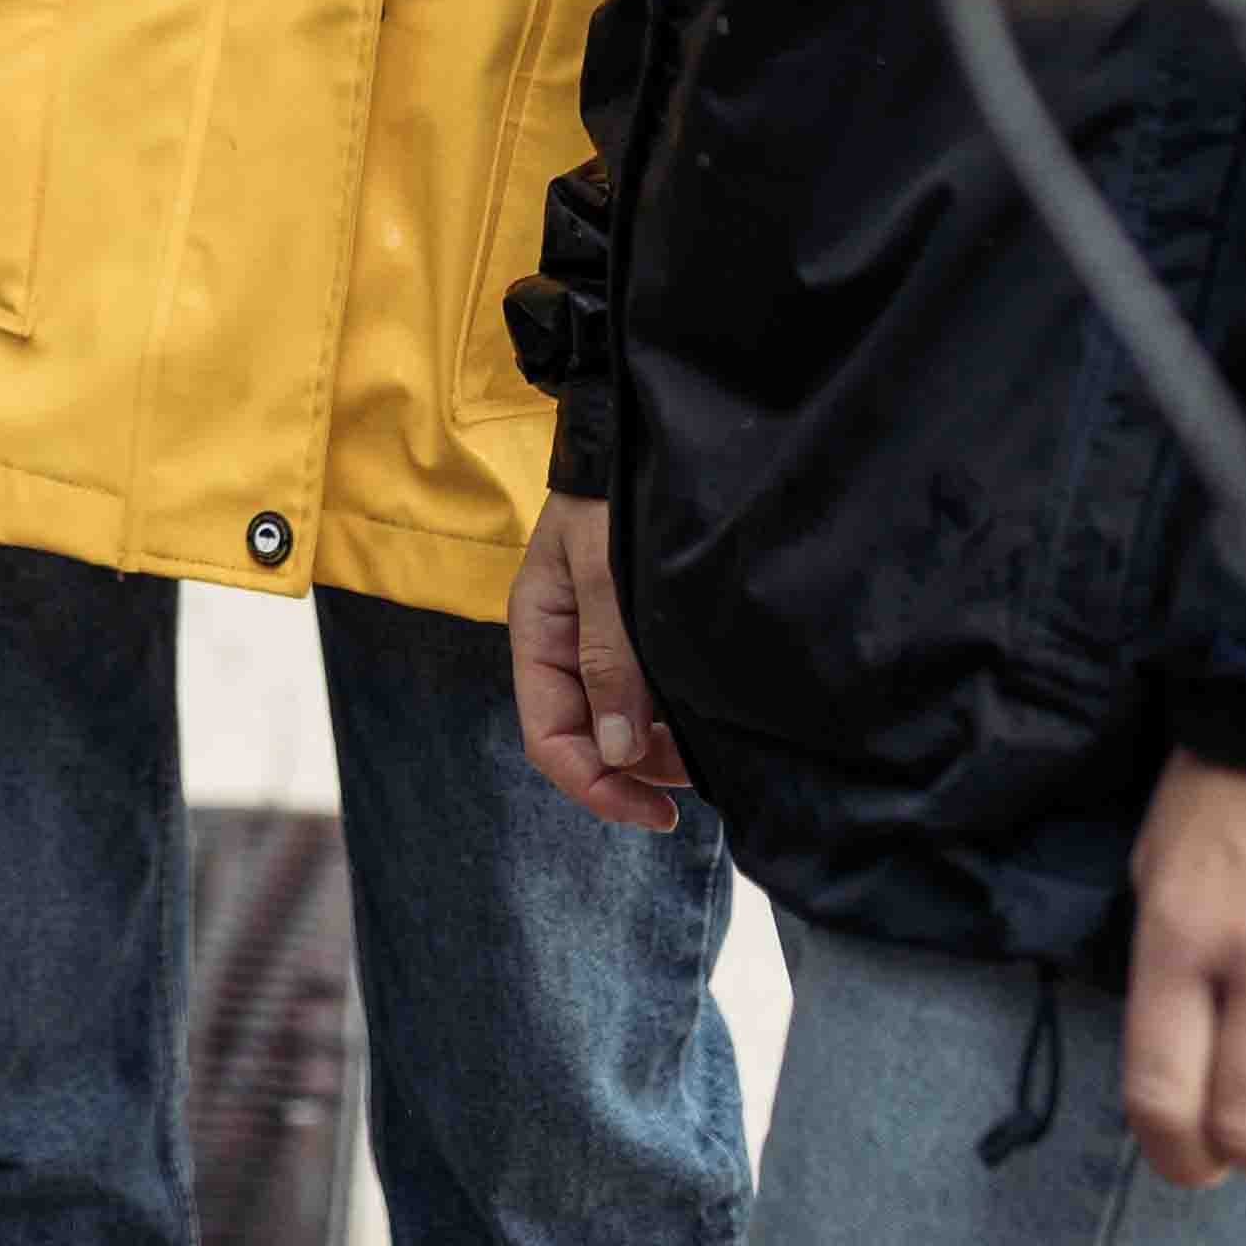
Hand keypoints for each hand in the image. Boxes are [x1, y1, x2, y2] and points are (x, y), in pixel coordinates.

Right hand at [507, 493, 685, 833]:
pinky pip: (646, 695)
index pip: (549, 738)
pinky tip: (705, 719)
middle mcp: (565, 650)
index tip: (656, 811)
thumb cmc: (609, 495)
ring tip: (708, 752)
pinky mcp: (635, 634)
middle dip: (635, 773)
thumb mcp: (602, 572)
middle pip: (585, 740)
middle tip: (698, 783)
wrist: (631, 434)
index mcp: (538, 637)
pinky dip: (672, 719)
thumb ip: (609, 659)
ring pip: (619, 725)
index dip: (596, 785)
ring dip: (659, 751)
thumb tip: (616, 753)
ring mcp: (599, 643)